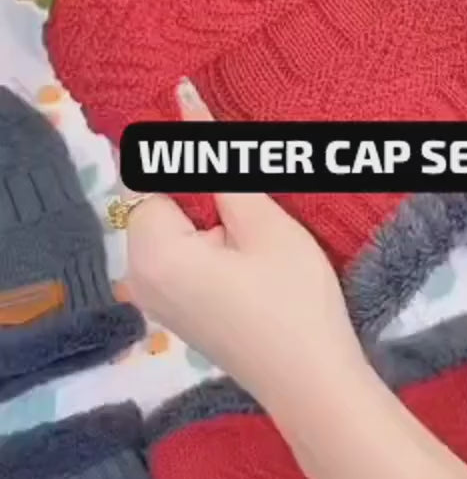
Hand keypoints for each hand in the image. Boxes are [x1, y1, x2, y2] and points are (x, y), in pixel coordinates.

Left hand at [125, 80, 365, 409]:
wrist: (315, 384)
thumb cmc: (293, 298)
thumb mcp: (262, 220)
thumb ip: (217, 158)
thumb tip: (182, 94)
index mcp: (151, 251)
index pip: (154, 172)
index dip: (194, 157)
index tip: (235, 159)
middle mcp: (140, 277)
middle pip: (162, 199)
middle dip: (205, 188)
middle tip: (259, 201)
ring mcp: (157, 300)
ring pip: (176, 228)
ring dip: (213, 215)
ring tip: (263, 230)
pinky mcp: (179, 314)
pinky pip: (183, 257)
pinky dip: (211, 244)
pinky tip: (253, 256)